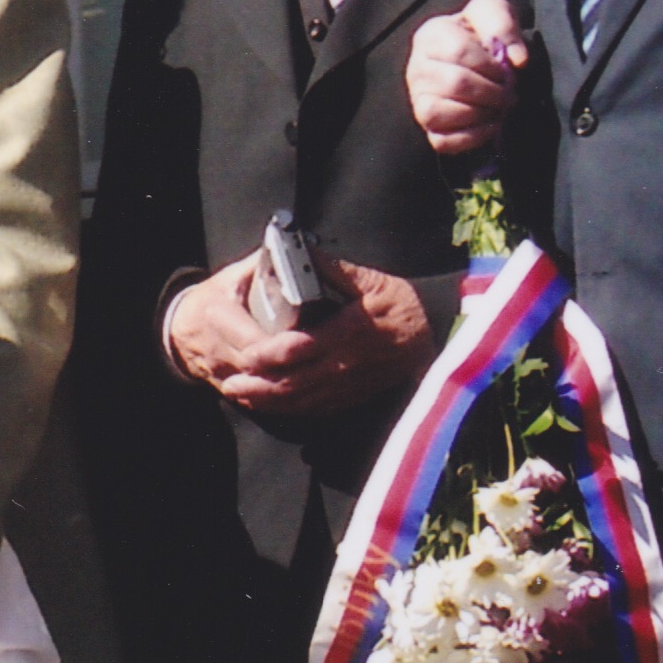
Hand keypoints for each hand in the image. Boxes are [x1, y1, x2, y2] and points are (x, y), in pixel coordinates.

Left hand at [170, 252, 431, 416]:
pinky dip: (287, 410)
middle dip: (256, 385)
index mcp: (345, 334)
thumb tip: (299, 252)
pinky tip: (269, 405)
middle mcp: (343, 365)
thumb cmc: (402, 306)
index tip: (244, 352)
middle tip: (228, 381)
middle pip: (290, 383)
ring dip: (266, 401)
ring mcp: (347, 385)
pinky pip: (314, 409)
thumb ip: (332, 268)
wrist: (434, 337)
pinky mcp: (351, 396)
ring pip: (299, 401)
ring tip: (239, 394)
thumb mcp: (371, 280)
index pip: (297, 351)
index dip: (266, 356)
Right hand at [407, 0, 525, 154]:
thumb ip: (504, 25)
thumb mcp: (494, 13)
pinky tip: (489, 125)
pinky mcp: (427, 126)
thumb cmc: (483, 34)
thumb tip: (517, 60)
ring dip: (478, 114)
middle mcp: (416, 67)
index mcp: (431, 35)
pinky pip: (442, 141)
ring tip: (497, 108)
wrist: (476, 58)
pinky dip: (471, 137)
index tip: (508, 71)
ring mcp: (418, 99)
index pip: (458, 51)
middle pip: (453, 84)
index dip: (490, 65)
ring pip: (439, 113)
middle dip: (491, 92)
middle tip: (509, 94)